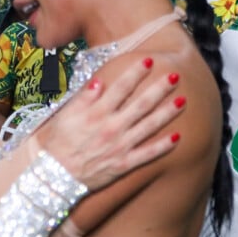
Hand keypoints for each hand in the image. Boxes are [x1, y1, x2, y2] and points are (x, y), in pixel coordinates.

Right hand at [34, 59, 182, 189]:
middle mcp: (112, 127)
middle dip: (159, 89)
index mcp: (97, 113)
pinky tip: (177, 137)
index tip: (149, 60)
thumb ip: (83, 98)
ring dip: (167, 113)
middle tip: (175, 75)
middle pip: (141, 104)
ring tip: (183, 101)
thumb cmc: (57, 145)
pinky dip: (163, 146)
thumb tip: (99, 81)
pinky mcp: (124, 164)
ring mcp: (120, 146)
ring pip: (149, 126)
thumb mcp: (64, 116)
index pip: (121, 87)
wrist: (55, 176)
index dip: (136, 72)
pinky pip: (147, 154)